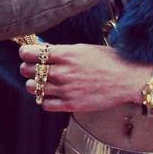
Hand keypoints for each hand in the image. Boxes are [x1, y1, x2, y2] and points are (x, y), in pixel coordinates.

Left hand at [18, 43, 151, 112]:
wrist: (127, 79)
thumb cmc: (108, 60)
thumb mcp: (83, 48)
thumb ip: (62, 51)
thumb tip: (43, 50)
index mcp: (67, 54)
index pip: (31, 54)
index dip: (25, 53)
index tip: (26, 53)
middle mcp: (64, 72)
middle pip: (28, 70)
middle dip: (27, 68)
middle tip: (33, 67)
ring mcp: (66, 90)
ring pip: (34, 88)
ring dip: (34, 84)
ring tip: (42, 81)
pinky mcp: (72, 105)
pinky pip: (45, 104)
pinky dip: (45, 99)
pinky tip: (52, 94)